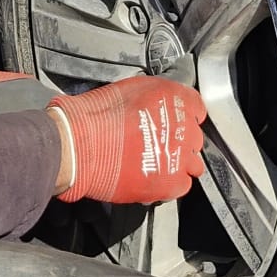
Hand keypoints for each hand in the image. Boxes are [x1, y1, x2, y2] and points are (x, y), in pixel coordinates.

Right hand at [47, 76, 206, 205]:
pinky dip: (170, 184)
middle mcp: (183, 126)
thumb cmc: (94, 116)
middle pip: (194, 137)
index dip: (184, 118)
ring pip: (192, 164)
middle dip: (179, 142)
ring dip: (177, 164)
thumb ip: (152, 100)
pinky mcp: (171, 182)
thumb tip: (153, 110)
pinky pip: (182, 185)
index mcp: (173, 98)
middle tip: (157, 145)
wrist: (79, 144)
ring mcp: (180, 156)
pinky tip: (153, 179)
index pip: (196, 107)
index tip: (174, 125)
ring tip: (156, 165)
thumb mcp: (128, 91)